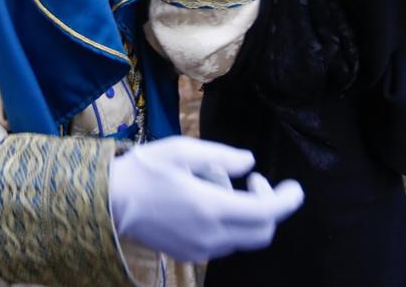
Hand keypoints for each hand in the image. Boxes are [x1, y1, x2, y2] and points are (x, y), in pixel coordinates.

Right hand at [109, 136, 302, 261]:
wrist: (111, 202)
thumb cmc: (145, 170)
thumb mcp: (182, 151)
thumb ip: (221, 156)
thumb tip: (250, 162)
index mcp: (211, 208)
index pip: (266, 214)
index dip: (287, 202)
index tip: (295, 187)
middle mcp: (210, 235)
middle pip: (261, 232)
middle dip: (268, 206)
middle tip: (254, 180)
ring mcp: (200, 249)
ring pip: (243, 238)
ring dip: (244, 211)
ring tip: (215, 182)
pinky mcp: (190, 254)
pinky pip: (225, 242)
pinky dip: (228, 221)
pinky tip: (205, 199)